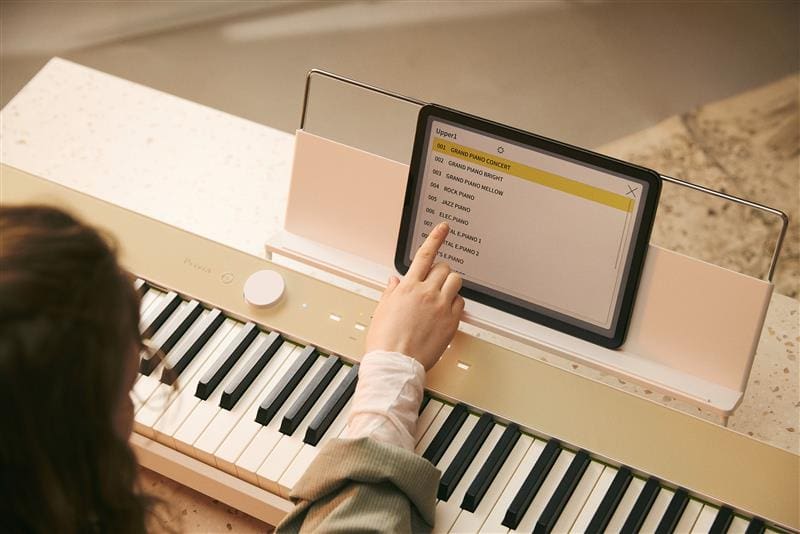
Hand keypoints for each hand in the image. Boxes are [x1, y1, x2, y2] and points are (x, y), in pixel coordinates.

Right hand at [366, 222, 463, 369]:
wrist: (396, 362)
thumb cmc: (385, 341)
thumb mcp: (382, 310)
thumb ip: (391, 291)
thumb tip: (395, 281)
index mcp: (408, 287)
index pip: (425, 254)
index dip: (436, 237)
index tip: (444, 228)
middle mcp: (427, 293)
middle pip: (444, 267)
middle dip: (440, 271)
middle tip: (434, 281)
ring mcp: (441, 307)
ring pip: (455, 282)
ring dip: (450, 284)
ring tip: (441, 294)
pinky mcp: (451, 321)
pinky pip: (460, 302)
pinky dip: (455, 302)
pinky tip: (445, 310)